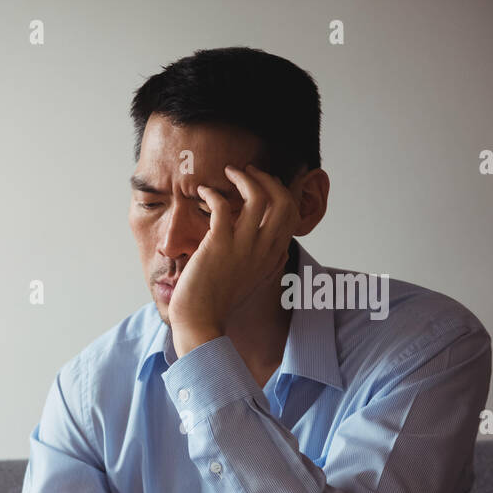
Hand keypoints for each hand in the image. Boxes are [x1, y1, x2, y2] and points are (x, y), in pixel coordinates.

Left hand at [167, 163, 300, 346]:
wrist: (200, 321)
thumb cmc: (221, 301)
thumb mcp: (255, 281)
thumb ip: (269, 263)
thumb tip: (281, 250)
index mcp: (273, 255)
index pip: (291, 214)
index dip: (281, 192)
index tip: (265, 183)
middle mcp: (264, 249)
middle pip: (283, 201)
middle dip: (268, 179)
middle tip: (249, 171)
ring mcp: (243, 246)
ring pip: (258, 197)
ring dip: (244, 178)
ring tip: (229, 172)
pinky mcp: (219, 245)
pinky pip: (222, 206)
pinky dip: (214, 193)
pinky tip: (204, 192)